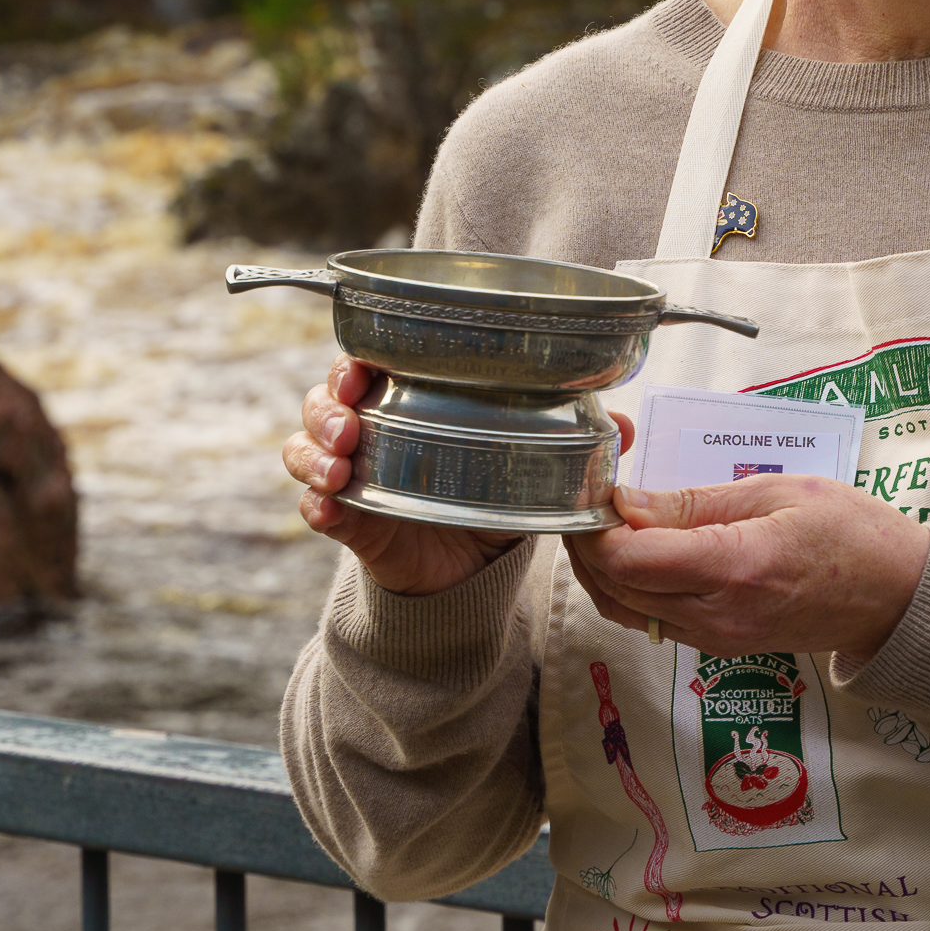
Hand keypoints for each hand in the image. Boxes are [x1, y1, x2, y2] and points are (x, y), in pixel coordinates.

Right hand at [286, 363, 636, 598]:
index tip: (362, 368)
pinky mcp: (348, 520)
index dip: (354, 358)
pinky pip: (312, 505)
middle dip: (328, 403)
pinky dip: (314, 503)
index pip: (366, 362)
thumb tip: (624, 427)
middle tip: (350, 422)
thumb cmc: (489, 498)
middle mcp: (370, 429)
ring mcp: (352, 474)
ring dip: (314, 449)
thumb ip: (570, 443)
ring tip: (340, 465)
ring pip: (305, 445)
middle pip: (323, 398)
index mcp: (408, 401)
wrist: (467, 572)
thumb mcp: (528, 466)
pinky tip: (328, 507)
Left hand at [569, 472, 929, 661]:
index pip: (628, 560)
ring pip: (625, 611)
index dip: (595, 525)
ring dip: (603, 569)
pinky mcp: (719, 646)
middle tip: (592, 498)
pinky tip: (640, 551)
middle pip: (614, 588)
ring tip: (609, 521)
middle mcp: (716, 616)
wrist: (896, 597)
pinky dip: (630, 588)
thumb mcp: (774, 492)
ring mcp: (716, 639)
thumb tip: (626, 502)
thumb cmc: (849, 532)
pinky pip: (653, 621)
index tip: (595, 488)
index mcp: (733, 569)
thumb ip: (694, 502)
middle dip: (588, 544)